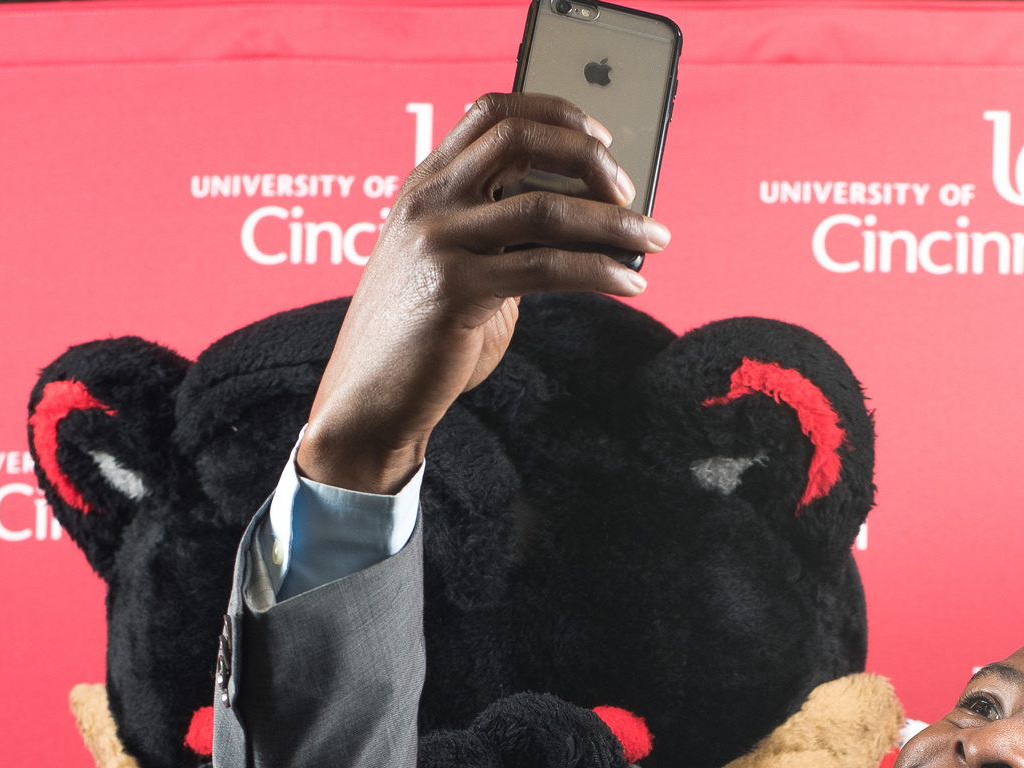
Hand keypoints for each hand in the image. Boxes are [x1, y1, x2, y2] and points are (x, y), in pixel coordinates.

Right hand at [297, 94, 668, 495]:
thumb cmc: (422, 340)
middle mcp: (428, 201)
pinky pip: (547, 267)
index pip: (491, 113)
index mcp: (425, 185)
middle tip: (630, 191)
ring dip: (613, 222)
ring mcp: (439, 242)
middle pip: (520, 140)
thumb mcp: (456, 269)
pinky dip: (598, 271)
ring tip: (653, 239)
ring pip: (545, 208)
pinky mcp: (456, 290)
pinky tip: (628, 283)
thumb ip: (501, 238)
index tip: (600, 134)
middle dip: (588, 157)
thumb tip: (582, 226)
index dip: (553, 113)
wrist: (370, 399)